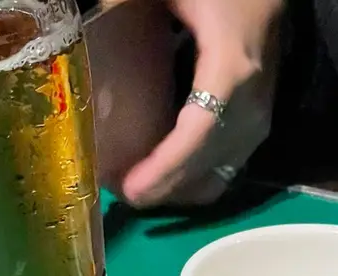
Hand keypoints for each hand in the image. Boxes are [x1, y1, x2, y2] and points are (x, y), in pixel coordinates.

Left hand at [101, 0, 284, 207]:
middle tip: (124, 196)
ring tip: (142, 192)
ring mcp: (259, 117)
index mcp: (231, 71)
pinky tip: (172, 183)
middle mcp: (251, 105)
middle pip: (208, 163)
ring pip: (221, 172)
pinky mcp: (258, 122)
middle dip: (167, 187)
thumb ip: (127, 10)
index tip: (132, 188)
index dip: (166, 167)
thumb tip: (78, 30)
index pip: (198, 133)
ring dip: (182, 189)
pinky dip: (200, 181)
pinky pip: (229, 166)